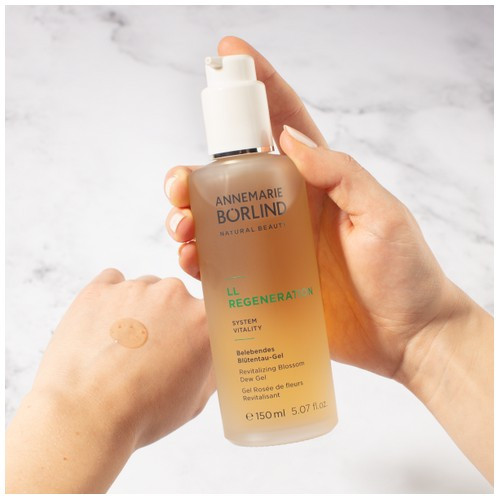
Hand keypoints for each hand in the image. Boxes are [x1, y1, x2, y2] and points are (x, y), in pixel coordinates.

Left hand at [7, 269, 213, 491]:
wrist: (85, 417)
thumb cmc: (142, 414)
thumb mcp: (196, 400)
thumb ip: (212, 368)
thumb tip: (212, 354)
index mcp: (202, 320)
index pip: (208, 311)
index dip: (197, 329)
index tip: (186, 342)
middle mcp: (174, 295)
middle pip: (176, 298)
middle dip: (167, 318)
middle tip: (151, 351)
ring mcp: (135, 288)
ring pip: (144, 290)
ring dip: (138, 309)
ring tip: (120, 347)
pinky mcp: (99, 289)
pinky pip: (112, 282)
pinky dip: (110, 299)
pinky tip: (103, 328)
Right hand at [165, 37, 492, 482]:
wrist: (405, 336)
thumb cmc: (403, 273)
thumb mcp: (381, 214)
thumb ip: (340, 173)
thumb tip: (287, 137)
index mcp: (314, 184)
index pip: (280, 124)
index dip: (256, 87)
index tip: (228, 55)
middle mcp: (286, 211)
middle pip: (230, 178)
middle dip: (195, 173)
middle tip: (180, 184)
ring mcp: (272, 248)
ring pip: (215, 222)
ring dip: (188, 218)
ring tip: (182, 228)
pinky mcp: (263, 285)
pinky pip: (221, 267)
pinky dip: (198, 260)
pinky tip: (192, 260)